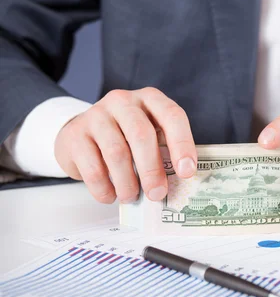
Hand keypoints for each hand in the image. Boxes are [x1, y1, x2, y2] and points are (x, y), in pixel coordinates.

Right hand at [55, 87, 196, 203]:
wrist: (81, 132)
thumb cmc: (125, 137)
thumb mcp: (149, 136)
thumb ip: (164, 152)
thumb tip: (179, 184)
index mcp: (150, 99)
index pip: (172, 116)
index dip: (182, 144)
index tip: (187, 172)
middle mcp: (123, 101)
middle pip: (141, 135)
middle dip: (152, 170)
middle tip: (157, 194)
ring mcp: (96, 115)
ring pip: (116, 153)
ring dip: (127, 182)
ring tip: (131, 197)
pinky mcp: (75, 134)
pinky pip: (92, 167)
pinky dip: (104, 188)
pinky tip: (110, 196)